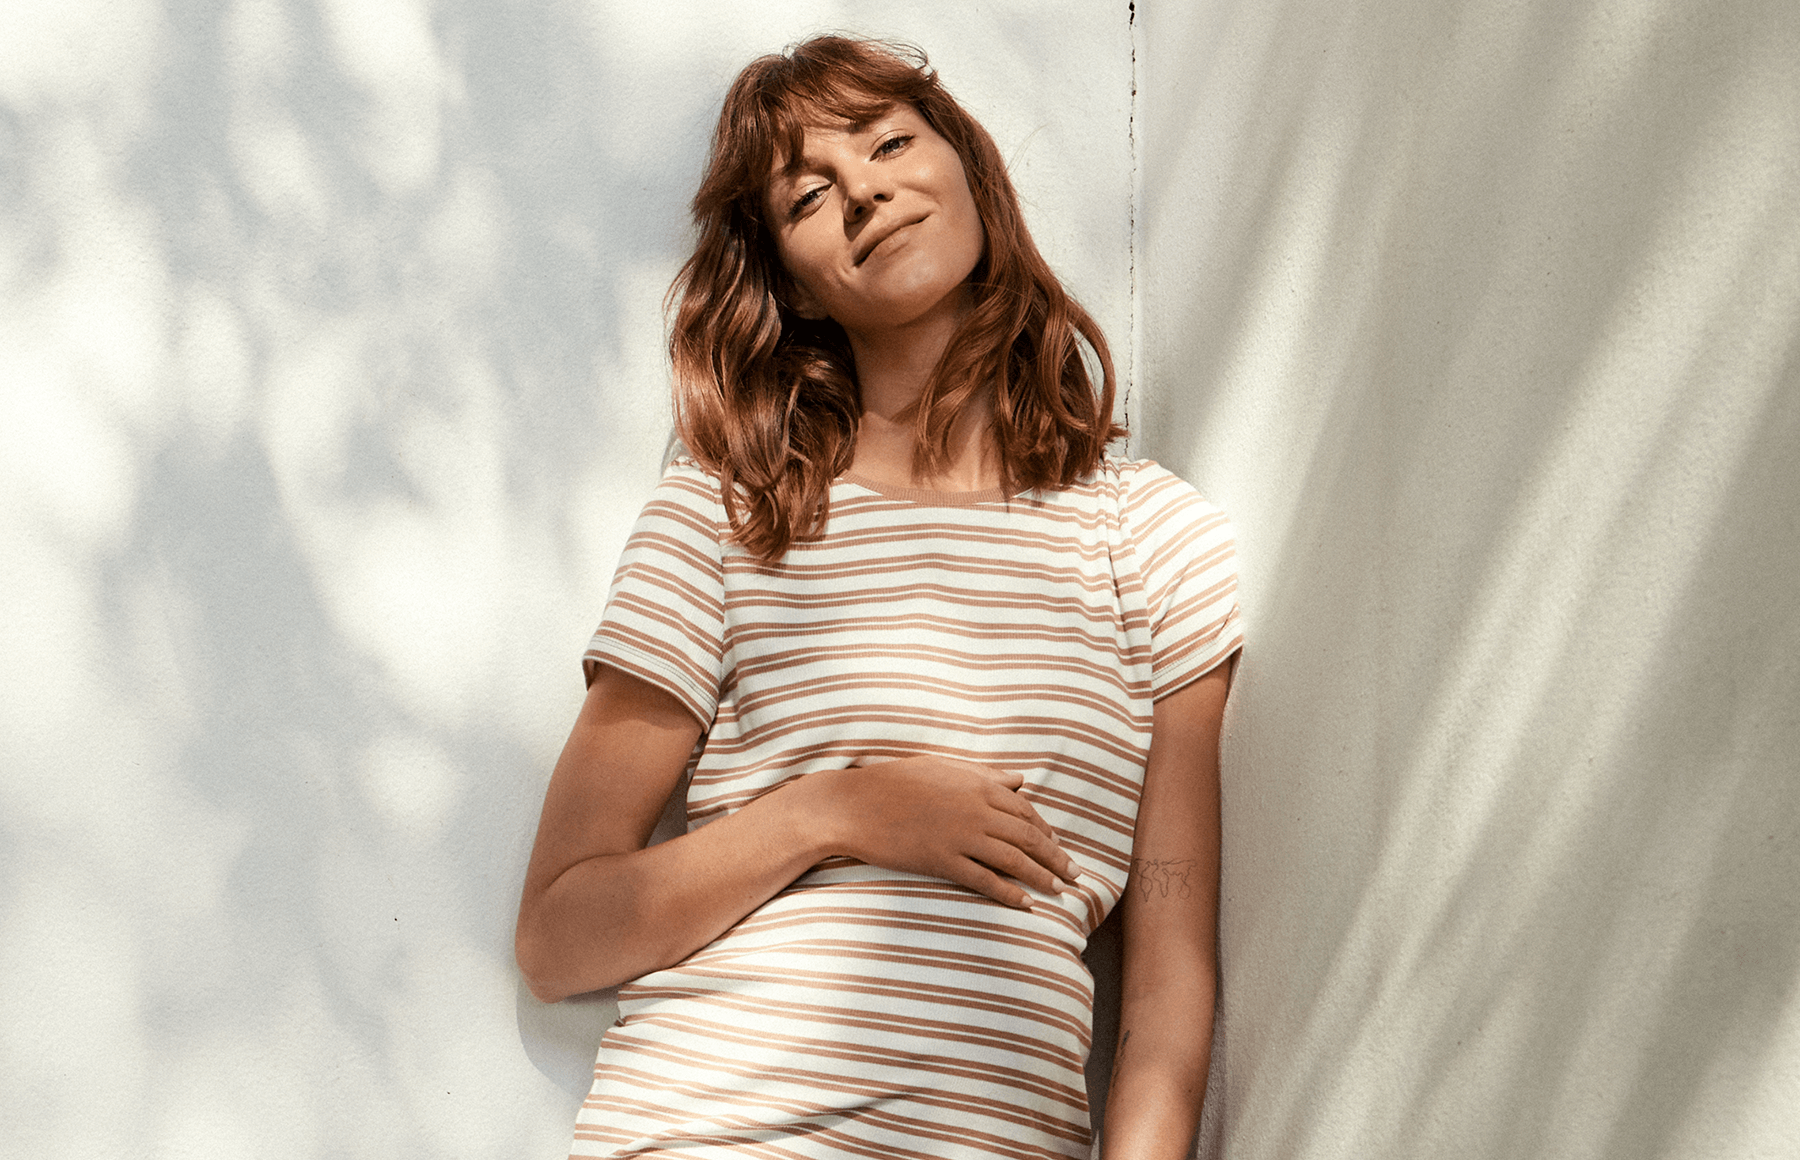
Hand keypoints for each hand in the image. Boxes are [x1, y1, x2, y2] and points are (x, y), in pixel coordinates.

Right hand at [802, 756, 1080, 907]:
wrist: (854, 805)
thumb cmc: (895, 782)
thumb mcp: (943, 768)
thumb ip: (984, 774)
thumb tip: (1020, 778)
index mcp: (977, 784)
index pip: (1025, 810)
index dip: (1046, 830)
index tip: (1059, 846)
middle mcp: (975, 809)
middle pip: (1028, 836)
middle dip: (1055, 857)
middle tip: (1075, 874)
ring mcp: (959, 835)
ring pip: (1013, 859)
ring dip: (1041, 877)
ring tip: (1059, 891)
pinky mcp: (942, 860)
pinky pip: (984, 879)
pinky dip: (1009, 893)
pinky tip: (1025, 904)